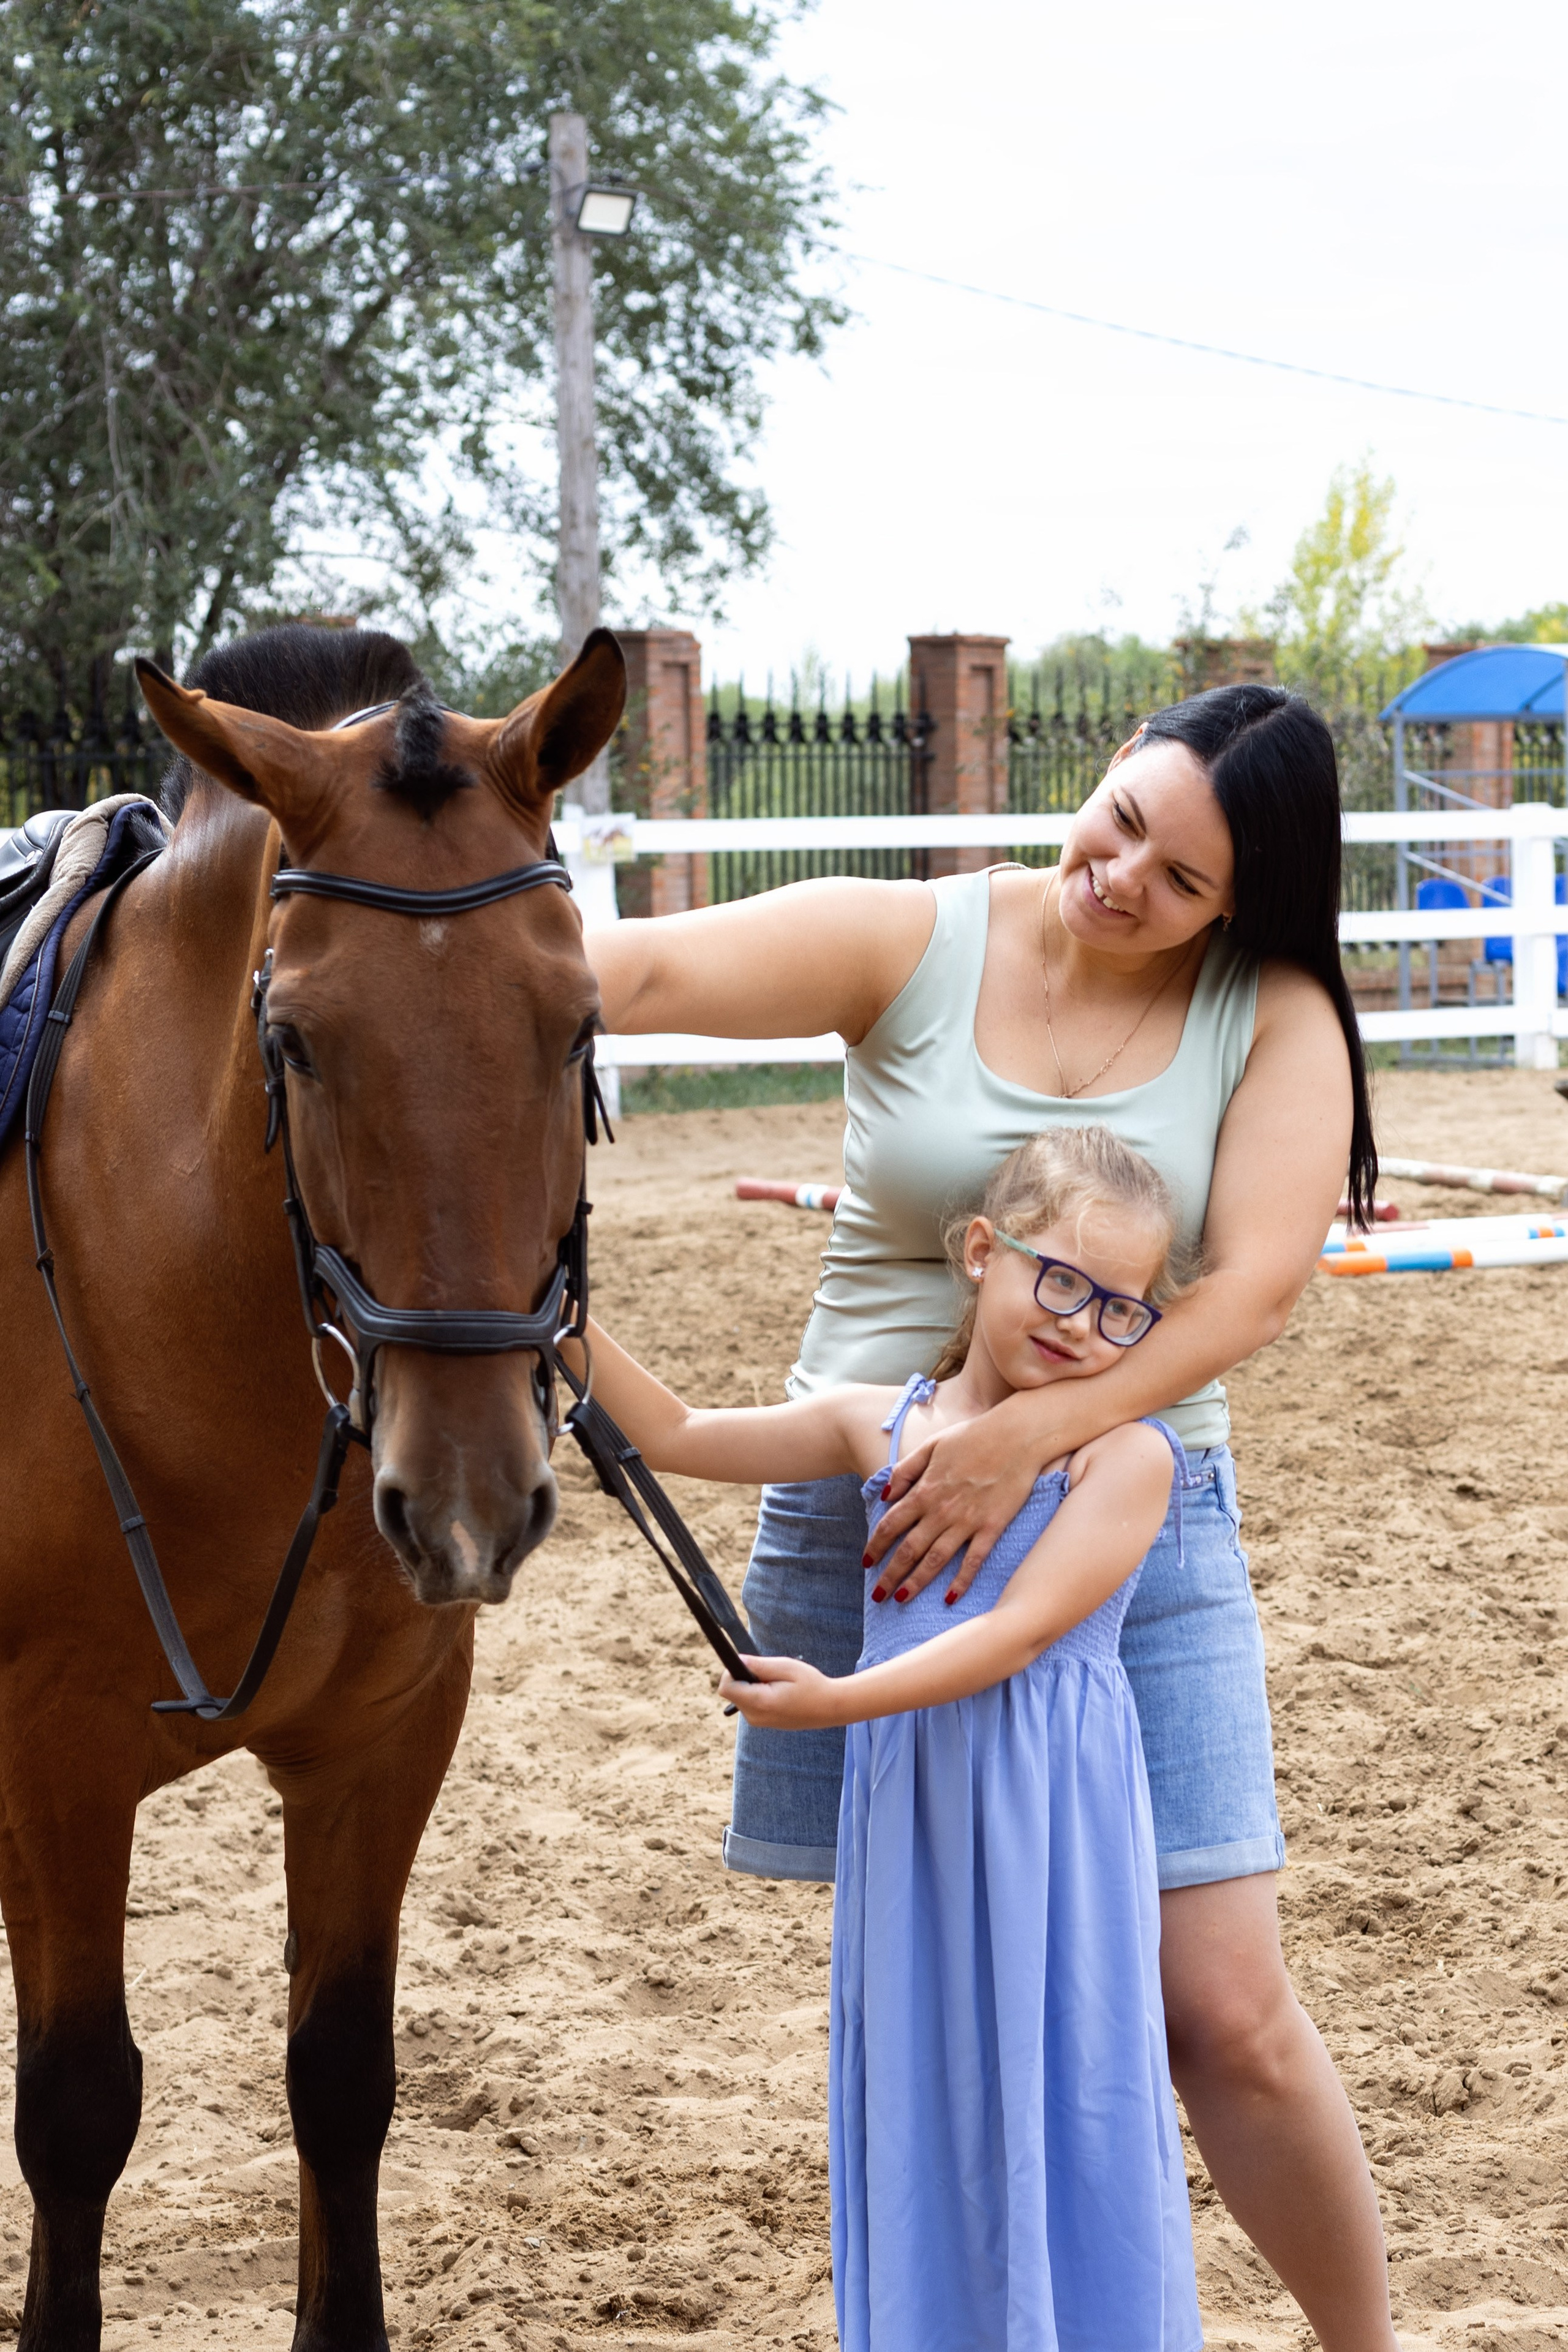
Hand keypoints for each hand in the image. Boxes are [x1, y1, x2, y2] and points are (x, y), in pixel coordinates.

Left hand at [718, 1654, 847, 1729]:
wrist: (830, 1708)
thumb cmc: (812, 1685)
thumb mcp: (786, 1667)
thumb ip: (759, 1665)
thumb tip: (738, 1660)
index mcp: (760, 1703)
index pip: (726, 1687)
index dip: (731, 1672)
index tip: (749, 1664)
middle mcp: (756, 1717)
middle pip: (732, 1692)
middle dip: (744, 1677)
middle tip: (770, 1673)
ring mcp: (760, 1722)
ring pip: (741, 1697)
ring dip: (752, 1686)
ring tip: (778, 1683)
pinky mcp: (764, 1723)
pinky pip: (751, 1704)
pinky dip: (759, 1694)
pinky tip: (778, 1691)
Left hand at [864, 1401, 1061, 1602]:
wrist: (1018, 1435)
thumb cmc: (973, 1436)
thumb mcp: (932, 1445)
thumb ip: (906, 1470)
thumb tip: (885, 1495)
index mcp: (925, 1490)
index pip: (891, 1525)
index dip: (876, 1545)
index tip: (866, 1562)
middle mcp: (941, 1510)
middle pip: (908, 1549)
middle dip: (889, 1575)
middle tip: (877, 1595)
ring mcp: (967, 1521)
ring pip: (935, 1559)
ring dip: (916, 1582)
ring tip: (902, 1600)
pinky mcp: (992, 1527)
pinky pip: (973, 1560)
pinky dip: (961, 1580)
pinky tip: (950, 1598)